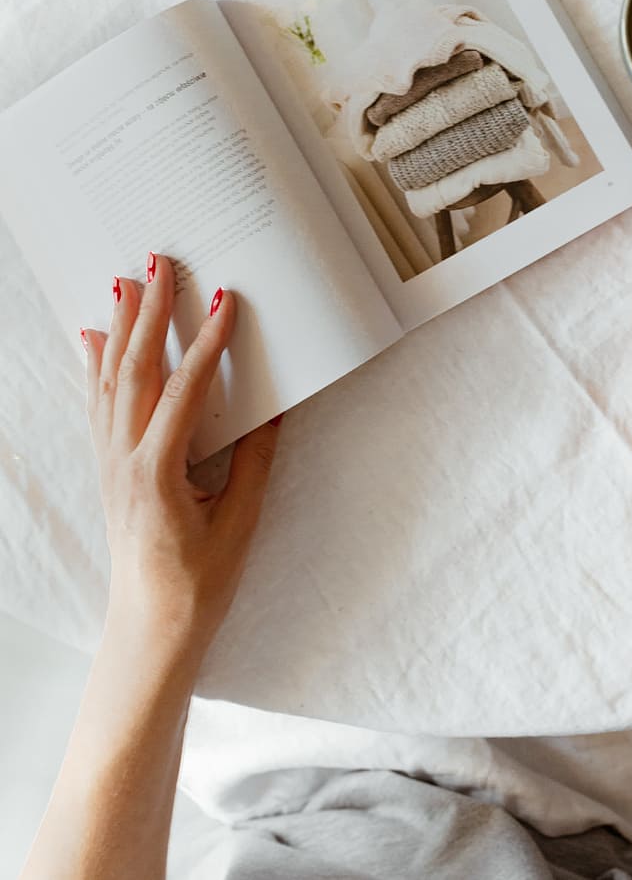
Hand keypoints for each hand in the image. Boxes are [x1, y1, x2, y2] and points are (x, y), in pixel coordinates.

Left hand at [83, 254, 279, 667]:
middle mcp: (124, 460)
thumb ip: (256, 459)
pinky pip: (97, 405)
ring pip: (110, 381)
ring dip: (120, 328)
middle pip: (135, 371)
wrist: (150, 629)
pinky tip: (94, 339)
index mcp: (158, 473)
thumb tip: (275, 406)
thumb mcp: (240, 521)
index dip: (207, 342)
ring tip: (125, 282)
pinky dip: (95, 366)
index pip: (185, 391)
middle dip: (149, 312)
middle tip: (160, 264)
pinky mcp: (107, 469)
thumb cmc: (198, 584)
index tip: (225, 300)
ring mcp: (109, 463)